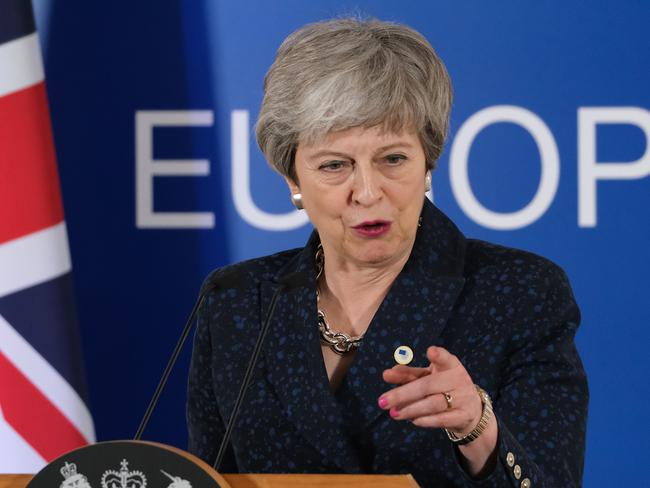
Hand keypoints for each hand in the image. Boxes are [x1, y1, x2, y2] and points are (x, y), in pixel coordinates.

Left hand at [378, 346, 497, 476]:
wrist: (470, 410)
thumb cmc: (442, 387)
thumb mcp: (428, 376)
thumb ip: (408, 374)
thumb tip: (387, 374)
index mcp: (450, 365)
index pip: (445, 358)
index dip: (439, 356)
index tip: (430, 351)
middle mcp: (458, 379)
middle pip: (428, 385)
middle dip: (403, 394)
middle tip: (382, 401)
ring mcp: (463, 398)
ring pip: (433, 404)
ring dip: (411, 409)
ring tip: (393, 413)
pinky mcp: (464, 416)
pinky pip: (443, 419)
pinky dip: (426, 420)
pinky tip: (413, 420)